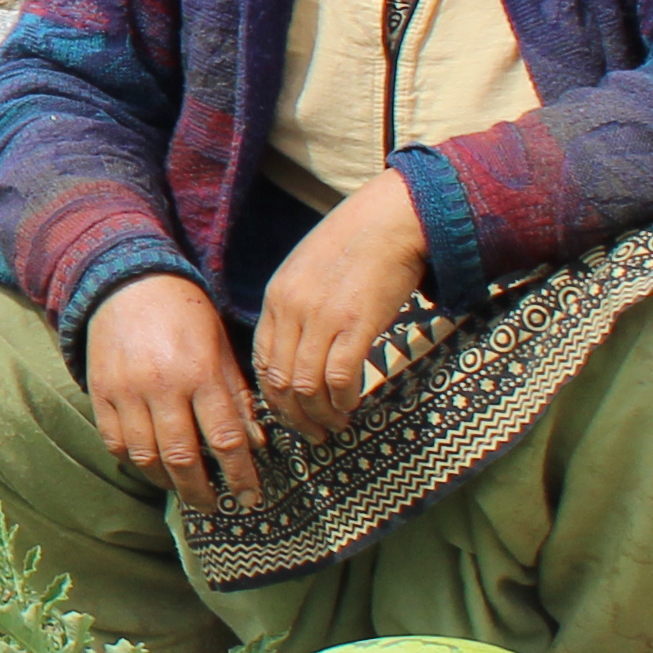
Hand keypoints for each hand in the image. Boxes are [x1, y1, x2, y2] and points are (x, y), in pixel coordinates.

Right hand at [85, 274, 265, 513]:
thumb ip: (237, 396)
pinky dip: (133, 462)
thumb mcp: (223, 348)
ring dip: (166, 481)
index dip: (240, 475)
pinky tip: (150, 465)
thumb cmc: (187, 316)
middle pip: (182, 457)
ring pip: (145, 456)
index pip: (226, 439)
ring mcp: (126, 392)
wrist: (130, 284)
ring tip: (182, 488)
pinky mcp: (100, 393)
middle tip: (213, 505)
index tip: (250, 498)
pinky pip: (114, 442)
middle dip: (201, 490)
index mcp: (201, 374)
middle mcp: (162, 387)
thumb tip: (254, 444)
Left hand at [254, 178, 431, 444]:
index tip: (290, 413)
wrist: (392, 219)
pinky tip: (350, 407)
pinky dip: (341, 401)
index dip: (273, 395)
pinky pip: (339, 377)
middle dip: (292, 416)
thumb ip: (298, 307)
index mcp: (276, 298)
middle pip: (277, 380)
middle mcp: (291, 310)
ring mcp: (321, 318)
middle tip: (311, 433)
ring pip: (304, 386)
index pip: (260, 361)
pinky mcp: (356, 324)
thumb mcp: (308, 272)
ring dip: (318, 415)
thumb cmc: (356, 245)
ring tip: (333, 426)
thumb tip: (300, 347)